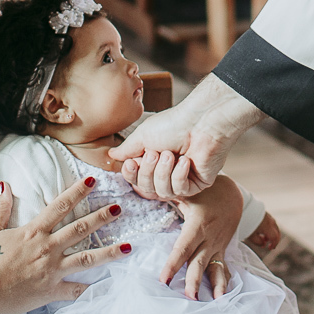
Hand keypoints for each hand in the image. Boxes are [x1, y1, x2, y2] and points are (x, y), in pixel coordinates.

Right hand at [0, 179, 128, 313]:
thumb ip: (0, 209)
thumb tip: (4, 185)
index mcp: (32, 232)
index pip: (59, 207)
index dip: (77, 192)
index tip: (93, 180)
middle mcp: (46, 248)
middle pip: (79, 229)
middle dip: (101, 217)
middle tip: (118, 209)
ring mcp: (51, 270)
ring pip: (85, 259)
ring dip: (108, 252)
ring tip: (128, 247)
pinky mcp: (50, 291)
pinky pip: (74, 290)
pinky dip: (89, 288)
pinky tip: (105, 286)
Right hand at [111, 76, 264, 198]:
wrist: (202, 121)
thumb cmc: (174, 124)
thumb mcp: (144, 135)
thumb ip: (128, 149)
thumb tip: (112, 155)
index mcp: (153, 160)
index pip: (136, 179)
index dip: (132, 175)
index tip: (132, 163)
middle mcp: (166, 172)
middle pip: (147, 189)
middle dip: (149, 172)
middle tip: (156, 153)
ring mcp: (182, 179)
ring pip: (163, 192)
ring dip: (163, 172)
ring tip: (171, 154)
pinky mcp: (197, 184)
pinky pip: (180, 190)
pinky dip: (179, 175)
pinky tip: (185, 160)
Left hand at [162, 175, 243, 298]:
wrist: (233, 195)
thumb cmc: (206, 193)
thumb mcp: (187, 192)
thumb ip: (166, 194)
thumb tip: (142, 190)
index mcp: (197, 225)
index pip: (183, 248)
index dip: (173, 264)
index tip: (164, 280)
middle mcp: (209, 239)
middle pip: (199, 262)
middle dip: (194, 281)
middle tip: (188, 298)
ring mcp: (217, 246)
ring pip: (215, 268)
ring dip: (214, 286)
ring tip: (213, 302)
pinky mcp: (222, 251)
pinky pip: (224, 268)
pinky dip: (223, 282)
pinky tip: (222, 297)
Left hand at [246, 211, 280, 251]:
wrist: (243, 209)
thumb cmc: (246, 223)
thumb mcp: (251, 236)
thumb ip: (258, 242)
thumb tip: (263, 244)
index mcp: (268, 227)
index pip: (275, 237)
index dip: (273, 244)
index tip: (269, 248)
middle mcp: (271, 221)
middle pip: (277, 232)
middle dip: (275, 240)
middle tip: (270, 246)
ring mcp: (269, 216)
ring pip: (275, 227)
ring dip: (272, 234)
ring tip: (264, 239)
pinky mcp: (266, 213)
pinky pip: (272, 223)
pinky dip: (270, 229)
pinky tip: (263, 232)